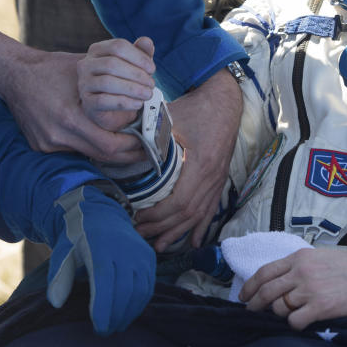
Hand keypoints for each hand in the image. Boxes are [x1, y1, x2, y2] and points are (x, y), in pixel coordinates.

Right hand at [0, 32, 143, 163]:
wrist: (13, 74)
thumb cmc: (52, 67)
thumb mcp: (85, 65)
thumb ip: (118, 67)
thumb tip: (151, 56)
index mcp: (69, 117)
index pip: (109, 145)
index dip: (133, 147)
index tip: (150, 142)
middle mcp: (57, 136)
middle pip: (102, 156)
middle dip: (127, 154)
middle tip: (147, 148)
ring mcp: (47, 143)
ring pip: (88, 155)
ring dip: (109, 151)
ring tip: (130, 144)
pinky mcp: (40, 146)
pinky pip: (72, 150)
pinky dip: (89, 145)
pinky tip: (102, 137)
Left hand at [47, 185, 155, 334]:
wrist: (101, 213)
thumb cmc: (78, 236)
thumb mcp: (63, 251)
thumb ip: (59, 276)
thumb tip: (56, 302)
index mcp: (101, 247)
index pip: (105, 282)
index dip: (104, 308)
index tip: (98, 327)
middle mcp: (125, 249)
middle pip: (125, 290)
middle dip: (116, 315)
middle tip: (105, 331)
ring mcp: (140, 252)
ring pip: (140, 290)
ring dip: (129, 313)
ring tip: (116, 325)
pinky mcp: (149, 257)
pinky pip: (149, 285)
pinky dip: (140, 303)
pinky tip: (128, 313)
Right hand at [78, 37, 155, 131]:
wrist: (111, 107)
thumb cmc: (123, 80)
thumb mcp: (135, 65)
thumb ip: (141, 52)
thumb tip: (147, 41)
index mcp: (97, 49)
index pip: (118, 46)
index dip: (138, 57)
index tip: (152, 69)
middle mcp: (86, 64)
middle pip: (112, 64)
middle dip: (136, 74)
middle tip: (151, 84)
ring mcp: (84, 83)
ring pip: (107, 82)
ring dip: (132, 89)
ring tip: (147, 94)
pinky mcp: (87, 102)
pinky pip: (104, 101)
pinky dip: (125, 102)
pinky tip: (138, 103)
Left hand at [134, 68, 241, 251]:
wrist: (224, 100)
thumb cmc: (194, 107)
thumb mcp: (169, 119)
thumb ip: (149, 137)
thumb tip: (122, 148)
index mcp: (200, 163)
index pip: (178, 202)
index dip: (158, 216)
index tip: (138, 218)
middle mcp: (212, 176)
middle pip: (187, 213)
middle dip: (162, 228)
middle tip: (139, 235)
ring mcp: (218, 179)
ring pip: (198, 215)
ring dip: (177, 232)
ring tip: (159, 245)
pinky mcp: (220, 179)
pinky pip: (211, 208)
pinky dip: (200, 226)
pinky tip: (192, 242)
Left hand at [240, 248, 346, 329]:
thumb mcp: (319, 257)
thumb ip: (298, 266)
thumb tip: (276, 281)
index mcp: (299, 258)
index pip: (264, 272)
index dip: (250, 286)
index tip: (244, 295)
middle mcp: (301, 272)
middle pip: (266, 291)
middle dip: (254, 303)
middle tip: (250, 310)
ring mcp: (310, 290)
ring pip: (279, 307)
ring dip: (280, 314)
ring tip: (288, 313)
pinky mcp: (321, 307)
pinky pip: (295, 321)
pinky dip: (294, 324)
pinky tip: (302, 321)